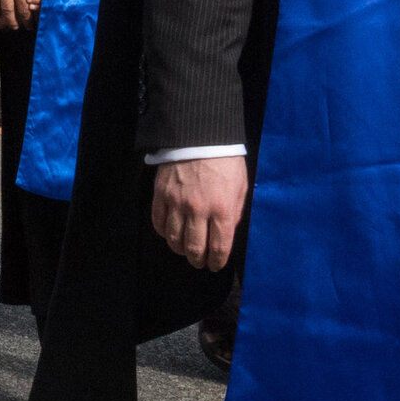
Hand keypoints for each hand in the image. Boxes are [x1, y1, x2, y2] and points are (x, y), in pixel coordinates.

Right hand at [150, 153, 249, 273]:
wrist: (200, 135)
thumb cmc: (225, 161)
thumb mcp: (241, 186)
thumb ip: (235, 212)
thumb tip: (226, 232)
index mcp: (223, 208)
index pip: (219, 247)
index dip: (216, 262)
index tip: (215, 265)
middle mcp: (199, 209)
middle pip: (194, 248)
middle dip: (198, 260)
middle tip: (199, 261)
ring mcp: (177, 202)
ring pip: (174, 239)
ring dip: (180, 249)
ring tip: (184, 250)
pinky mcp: (161, 194)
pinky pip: (158, 222)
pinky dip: (163, 233)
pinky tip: (169, 233)